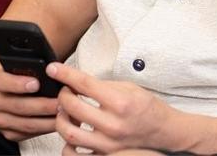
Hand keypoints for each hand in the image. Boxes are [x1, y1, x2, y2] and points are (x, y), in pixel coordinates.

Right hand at [0, 65, 59, 141]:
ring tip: (63, 113)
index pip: (4, 81)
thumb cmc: (16, 75)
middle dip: (42, 105)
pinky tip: (56, 122)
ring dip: (46, 121)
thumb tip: (52, 67)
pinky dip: (43, 129)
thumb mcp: (20, 65)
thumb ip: (31, 66)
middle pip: (18, 106)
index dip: (19, 83)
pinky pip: (26, 134)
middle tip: (60, 102)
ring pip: (24, 123)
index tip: (37, 83)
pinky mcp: (7, 132)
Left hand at [47, 63, 178, 154]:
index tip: (53, 69)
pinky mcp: (106, 155)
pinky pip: (76, 153)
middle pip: (73, 107)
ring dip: (61, 118)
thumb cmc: (147, 106)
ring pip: (69, 133)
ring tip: (66, 110)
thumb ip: (102, 86)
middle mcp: (112, 124)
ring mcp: (108, 144)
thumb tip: (77, 81)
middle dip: (63, 94)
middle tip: (65, 89)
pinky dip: (68, 142)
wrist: (163, 130)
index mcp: (119, 101)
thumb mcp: (128, 87)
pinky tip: (72, 129)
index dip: (65, 74)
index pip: (84, 84)